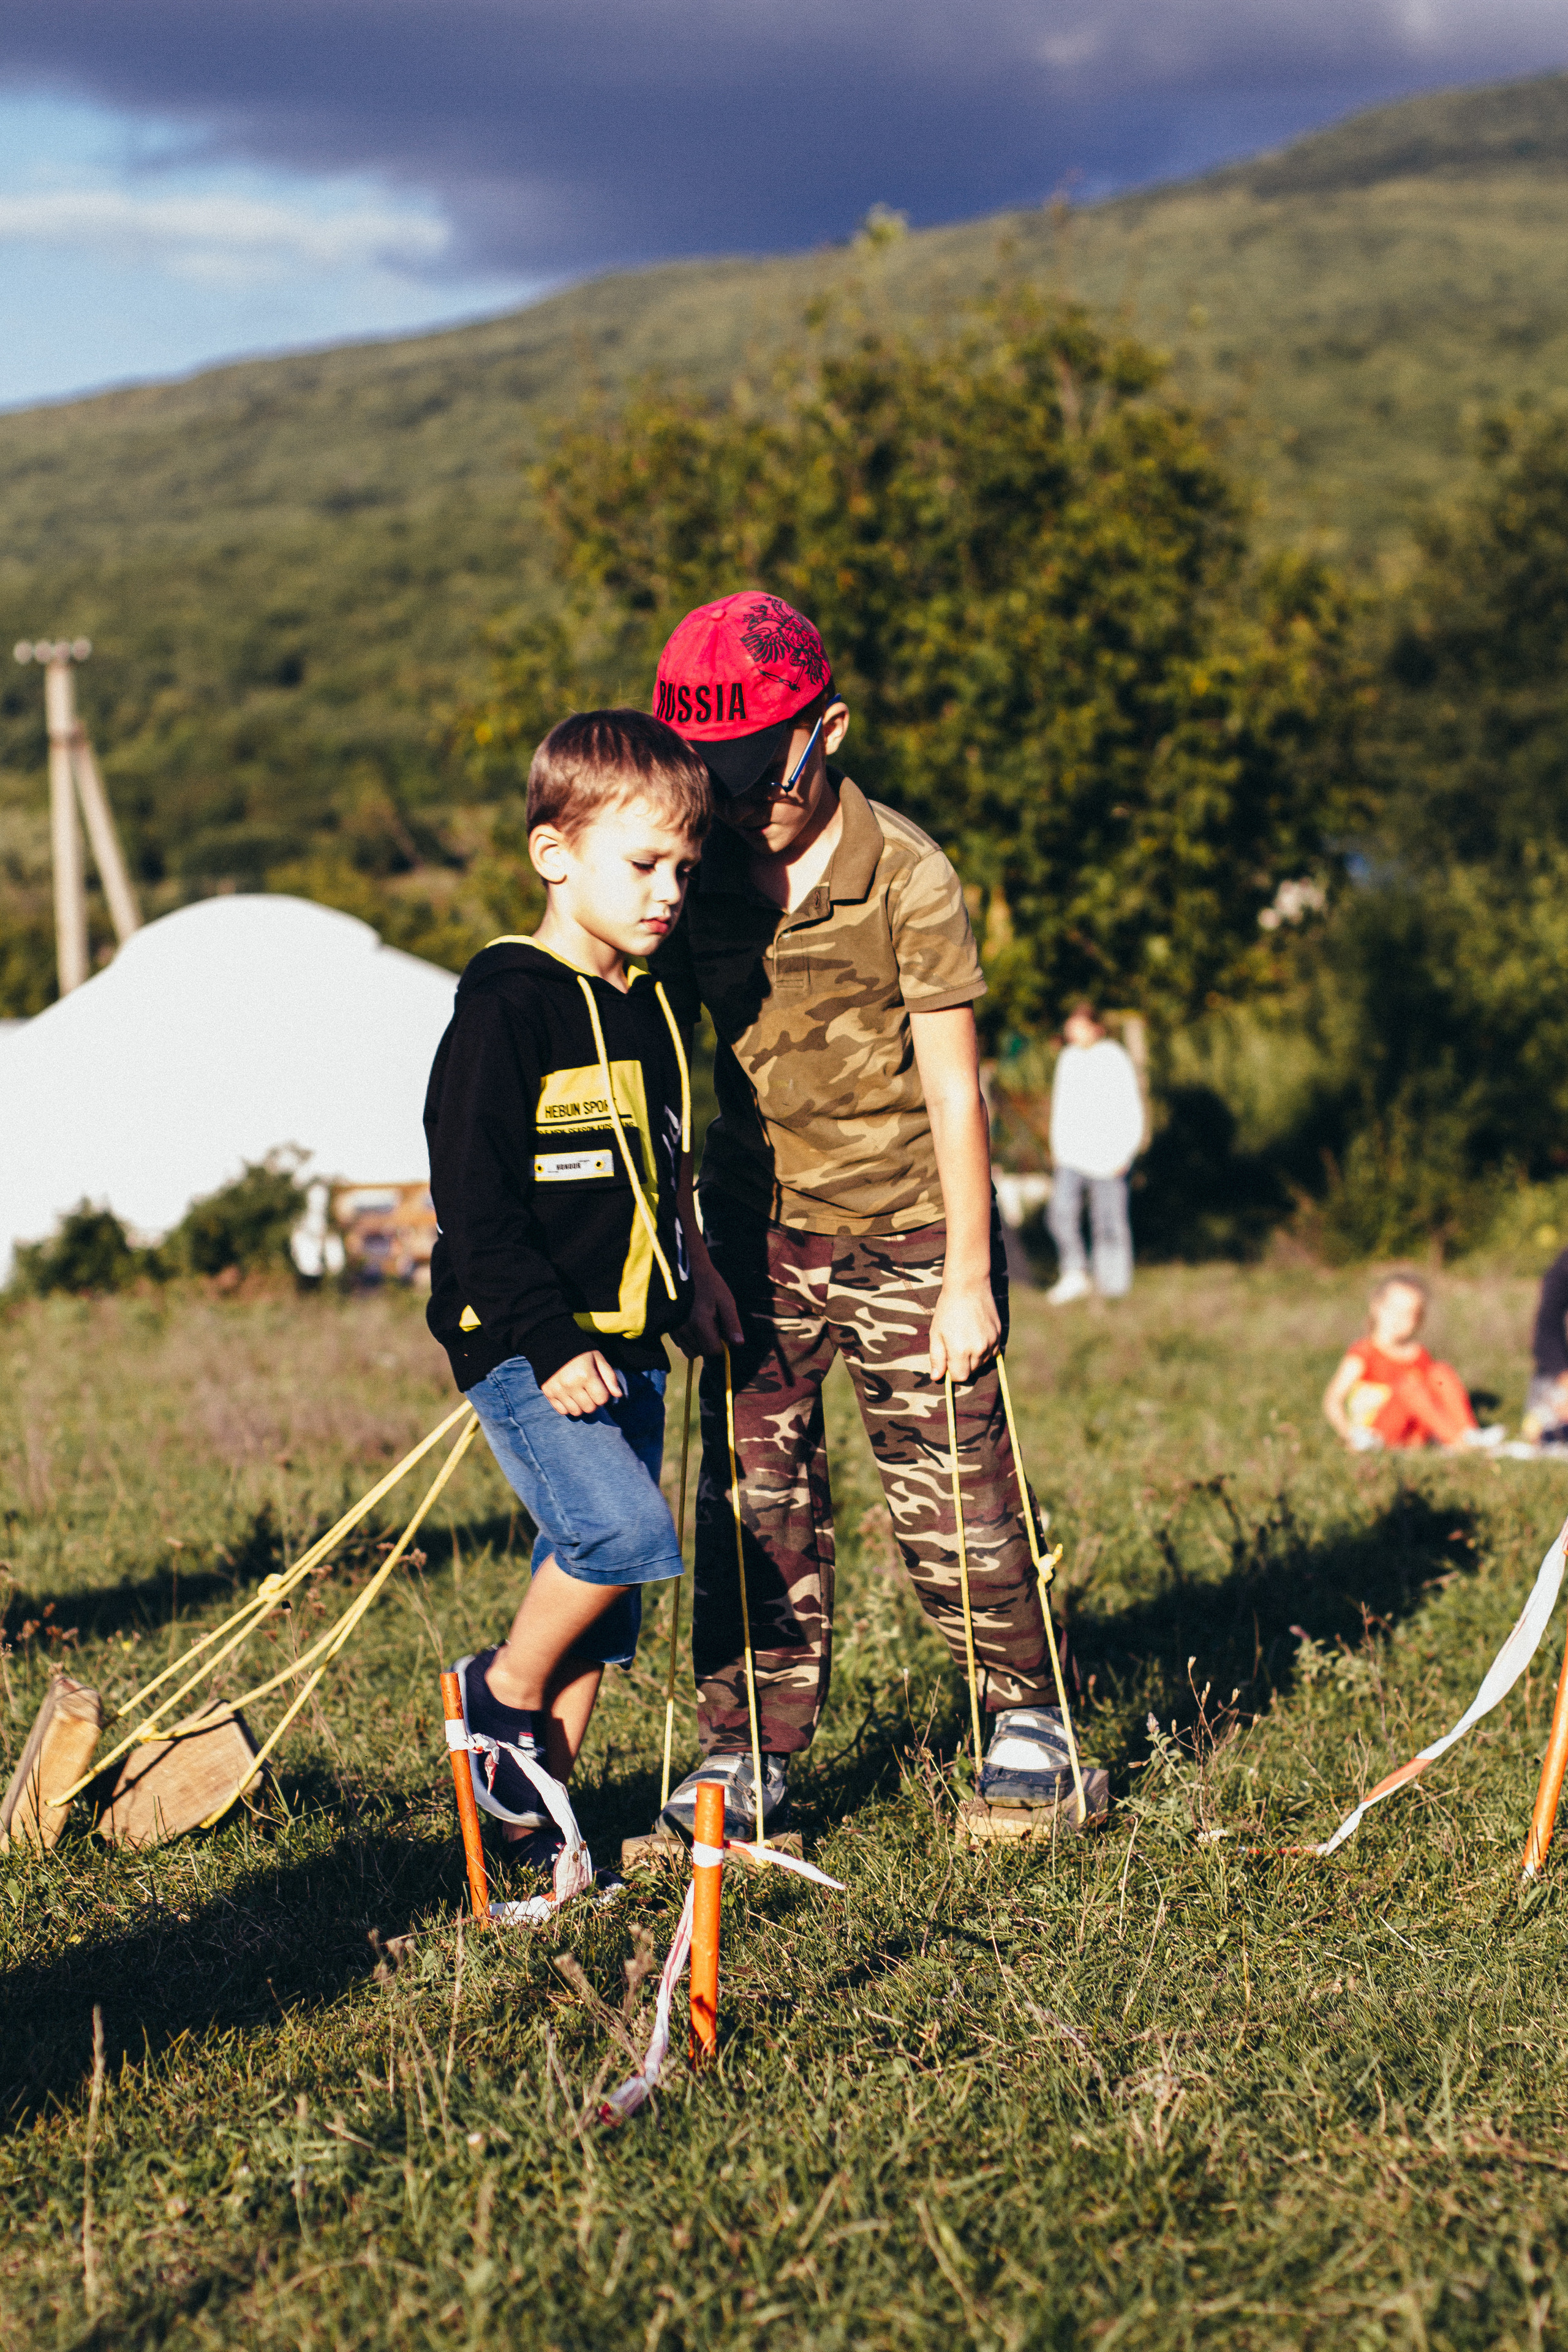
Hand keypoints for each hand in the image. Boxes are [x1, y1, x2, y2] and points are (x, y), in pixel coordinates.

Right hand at [541, 1349, 622, 1416]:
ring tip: (579, 1393)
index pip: (601, 1399)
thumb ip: (609, 1376)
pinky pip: (562, 1411)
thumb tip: (618, 1394)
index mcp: (586, 1375)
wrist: (551, 1343)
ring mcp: (558, 1390)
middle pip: (590, 1408)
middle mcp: (571, 1385)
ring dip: (581, 1405)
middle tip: (589, 1391)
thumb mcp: (597, 1358)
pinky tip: (569, 1396)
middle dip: (593, 1401)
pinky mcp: (548, 1393)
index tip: (599, 1387)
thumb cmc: (579, 1350)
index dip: (603, 1395)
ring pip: (576, 1412)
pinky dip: (567, 1406)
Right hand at [675, 1236, 744, 1357]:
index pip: (713, 1351)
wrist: (687, 1270)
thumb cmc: (709, 1284)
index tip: (722, 1328)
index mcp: (700, 1324)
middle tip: (712, 1324)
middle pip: (702, 1353)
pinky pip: (681, 1344)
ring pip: (690, 1351)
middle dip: (710, 1343)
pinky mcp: (668, 1328)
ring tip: (702, 1323)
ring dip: (699, 1343)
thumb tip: (739, 1344)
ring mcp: (673, 1329)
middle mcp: (684, 1329)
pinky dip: (688, 1339)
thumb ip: (732, 1323)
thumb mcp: (726, 1300)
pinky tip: (691, 1323)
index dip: (722, 1344)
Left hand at [927, 1279, 1000, 1385]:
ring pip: (983, 1363)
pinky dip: (985, 1350)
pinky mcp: (999, 1335)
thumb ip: (937, 1358)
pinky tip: (976, 1335)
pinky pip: (993, 1352)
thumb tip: (937, 1378)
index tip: (948, 1360)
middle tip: (955, 1344)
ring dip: (975, 1358)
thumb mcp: (936, 1333)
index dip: (952, 1372)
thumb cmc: (947, 1309)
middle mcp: (978, 1350)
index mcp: (960, 1351)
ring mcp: (991, 1342)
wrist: (968, 1286)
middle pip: (972, 1371)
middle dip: (962, 1364)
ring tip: (966, 1338)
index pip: (960, 1377)